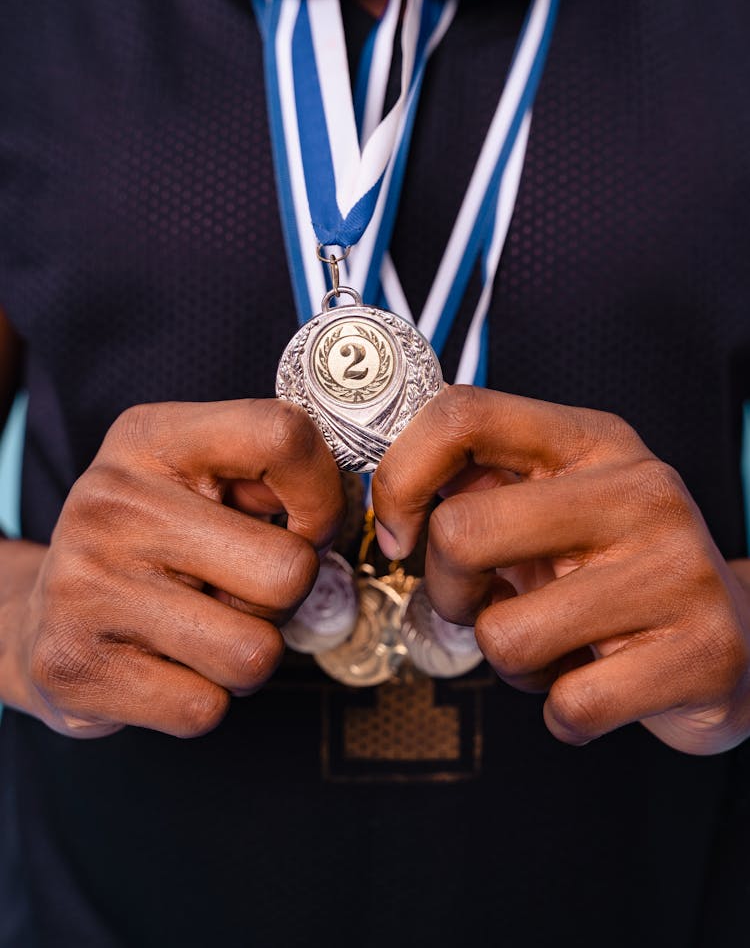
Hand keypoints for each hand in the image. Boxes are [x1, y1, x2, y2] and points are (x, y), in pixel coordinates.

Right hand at [10, 400, 343, 738]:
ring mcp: (86, 585)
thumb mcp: (193, 477)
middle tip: (241, 592)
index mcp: (152, 438)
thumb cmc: (146, 542)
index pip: (285, 435)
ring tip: (203, 630)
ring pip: (256, 653)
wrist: (36, 615)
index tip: (305, 524)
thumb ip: (269, 475)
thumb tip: (351, 506)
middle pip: (290, 570)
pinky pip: (205, 708)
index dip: (324, 494)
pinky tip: (164, 665)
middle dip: (286, 598)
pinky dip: (202, 699)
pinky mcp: (75, 667)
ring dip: (248, 655)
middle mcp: (112, 502)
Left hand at [372, 385, 749, 754]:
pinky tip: (597, 683)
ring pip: (506, 635)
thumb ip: (483, 485)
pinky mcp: (703, 651)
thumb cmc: (618, 572)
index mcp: (590, 442)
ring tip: (558, 646)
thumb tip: (391, 493)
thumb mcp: (555, 506)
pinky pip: (571, 704)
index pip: (462, 414)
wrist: (740, 641)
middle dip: (449, 592)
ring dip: (512, 663)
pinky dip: (564, 713)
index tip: (401, 532)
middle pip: (462, 531)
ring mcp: (677, 569)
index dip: (401, 477)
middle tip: (487, 604)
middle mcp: (639, 490)